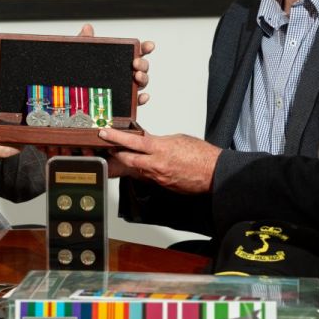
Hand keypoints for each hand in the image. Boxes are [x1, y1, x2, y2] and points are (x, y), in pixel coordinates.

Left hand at [77, 24, 154, 105]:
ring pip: (142, 83)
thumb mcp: (81, 55)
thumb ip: (85, 41)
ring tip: (137, 76)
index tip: (150, 46)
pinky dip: (142, 99)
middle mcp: (126, 73)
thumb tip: (87, 27)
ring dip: (144, 78)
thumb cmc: (80, 73)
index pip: (136, 52)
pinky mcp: (123, 103)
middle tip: (136, 63)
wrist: (72, 94)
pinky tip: (142, 96)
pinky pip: (136, 102)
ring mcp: (126, 88)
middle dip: (143, 64)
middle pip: (142, 67)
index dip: (145, 48)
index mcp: (119, 59)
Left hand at [98, 127, 220, 193]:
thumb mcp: (177, 139)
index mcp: (160, 149)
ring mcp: (159, 177)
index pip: (132, 142)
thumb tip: (148, 141)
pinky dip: (145, 170)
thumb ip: (159, 140)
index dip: (115, 137)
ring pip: (137, 169)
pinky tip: (147, 165)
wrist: (214, 173)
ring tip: (127, 154)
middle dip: (117, 153)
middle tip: (109, 146)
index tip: (104, 133)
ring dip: (131, 162)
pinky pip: (149, 177)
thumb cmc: (201, 154)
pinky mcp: (163, 185)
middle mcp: (157, 164)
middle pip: (128, 160)